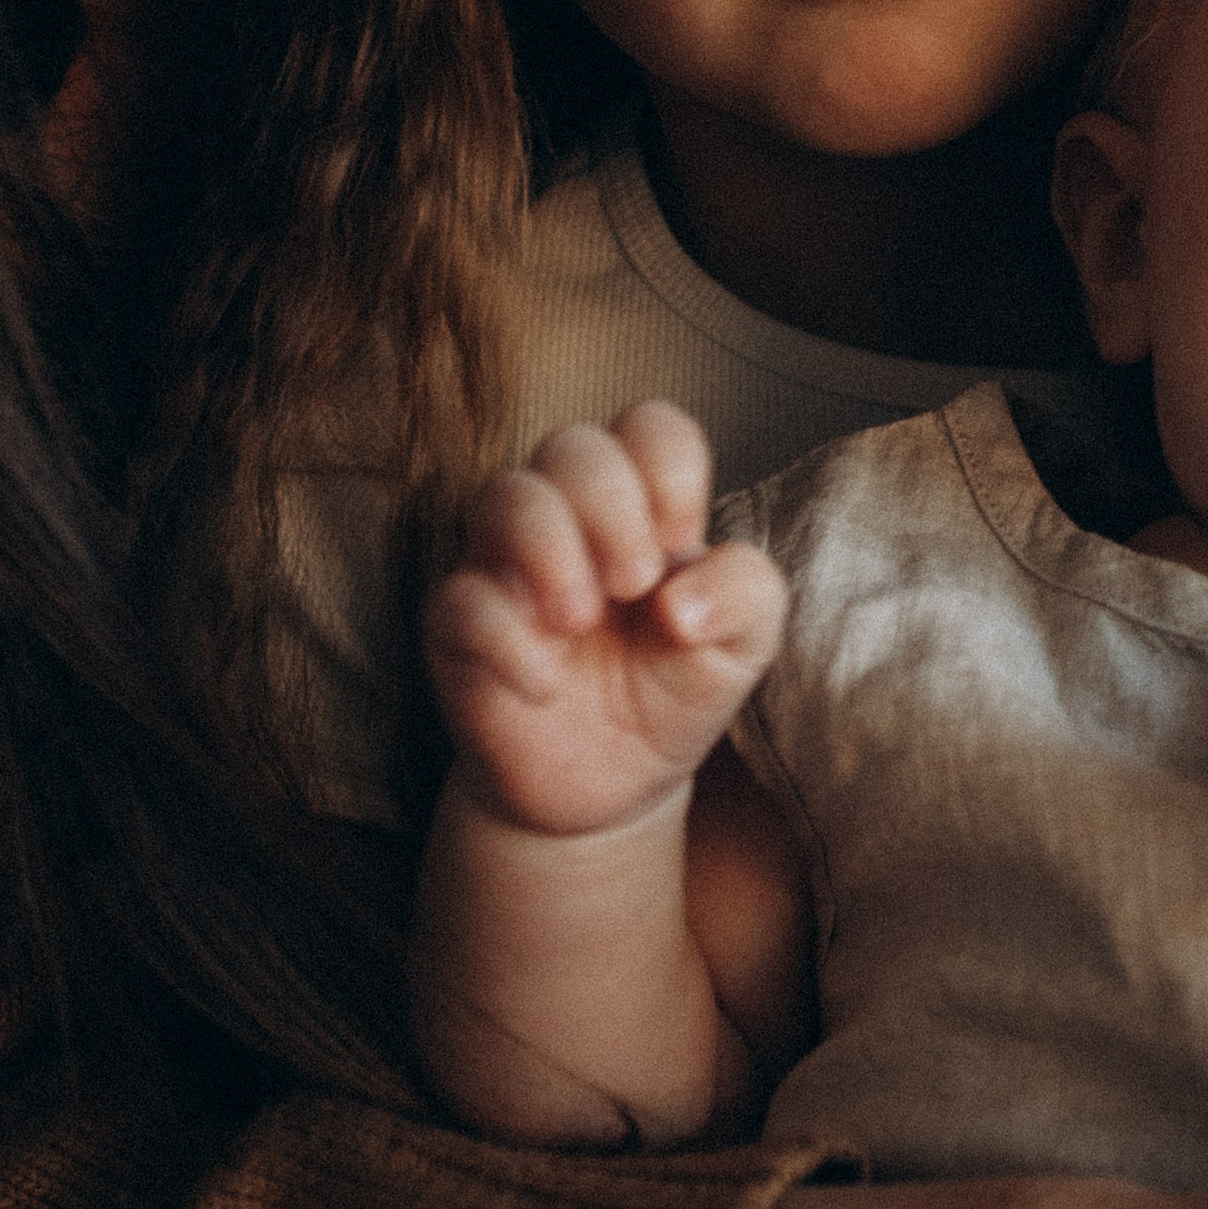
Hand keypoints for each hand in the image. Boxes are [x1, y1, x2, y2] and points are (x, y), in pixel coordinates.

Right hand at [423, 402, 786, 838]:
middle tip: (633, 584)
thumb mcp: (744, 643)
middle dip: (611, 508)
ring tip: (581, 619)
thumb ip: (748, 592)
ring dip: (550, 548)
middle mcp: (567, 515)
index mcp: (640, 502)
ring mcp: (506, 563)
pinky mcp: (459, 626)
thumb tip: (681, 599)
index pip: (647, 426)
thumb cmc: (674, 686)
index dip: (669, 468)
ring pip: (502, 494)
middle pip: (572, 445)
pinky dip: (506, 638)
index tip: (680, 538)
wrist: (613, 782)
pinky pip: (459, 598)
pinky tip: (544, 685)